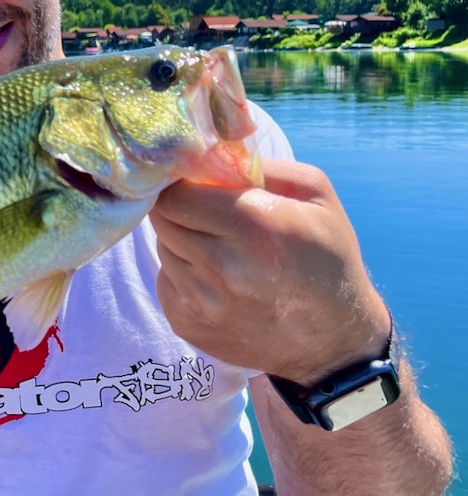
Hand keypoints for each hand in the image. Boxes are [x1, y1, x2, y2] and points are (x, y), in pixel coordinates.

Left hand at [150, 158, 390, 384]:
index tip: (197, 184)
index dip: (183, 184)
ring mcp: (202, 303)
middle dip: (180, 209)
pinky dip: (183, 274)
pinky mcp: (187, 325)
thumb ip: (257, 165)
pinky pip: (165, 280)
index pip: (175, 193)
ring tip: (221, 249)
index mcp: (256, 227)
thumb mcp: (315, 196)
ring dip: (183, 241)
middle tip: (208, 214)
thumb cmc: (326, 257)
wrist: (333, 342)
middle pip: (162, 219)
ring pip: (163, 248)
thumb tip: (205, 153)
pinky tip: (218, 280)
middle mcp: (224, 268)